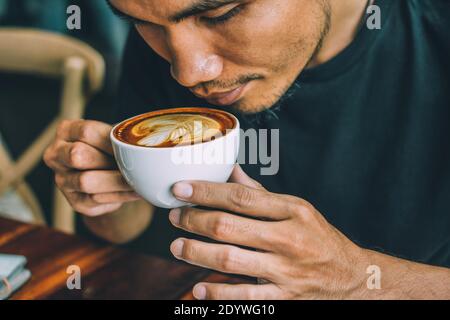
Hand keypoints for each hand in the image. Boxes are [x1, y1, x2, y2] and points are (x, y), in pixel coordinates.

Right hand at [44, 120, 140, 215]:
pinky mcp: (75, 201)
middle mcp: (56, 155)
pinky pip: (97, 199)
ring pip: (86, 181)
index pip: (86, 132)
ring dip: (117, 180)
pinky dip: (121, 195)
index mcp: (66, 132)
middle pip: (78, 155)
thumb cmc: (111, 150)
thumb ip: (120, 136)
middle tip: (132, 162)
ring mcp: (62, 180)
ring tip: (138, 178)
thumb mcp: (112, 137)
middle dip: (108, 160)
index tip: (130, 145)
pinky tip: (136, 191)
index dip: (110, 140)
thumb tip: (143, 140)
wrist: (109, 176)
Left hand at [168, 165, 368, 299]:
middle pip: (228, 226)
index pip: (241, 197)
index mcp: (293, 210)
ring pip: (229, 260)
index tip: (179, 188)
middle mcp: (289, 238)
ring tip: (177, 247)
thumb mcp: (298, 208)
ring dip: (196, 253)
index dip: (206, 191)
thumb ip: (261, 193)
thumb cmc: (319, 237)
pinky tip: (198, 290)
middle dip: (194, 220)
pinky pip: (244, 297)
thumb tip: (230, 171)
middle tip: (174, 217)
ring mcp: (286, 271)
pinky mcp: (285, 298)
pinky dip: (217, 294)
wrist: (352, 277)